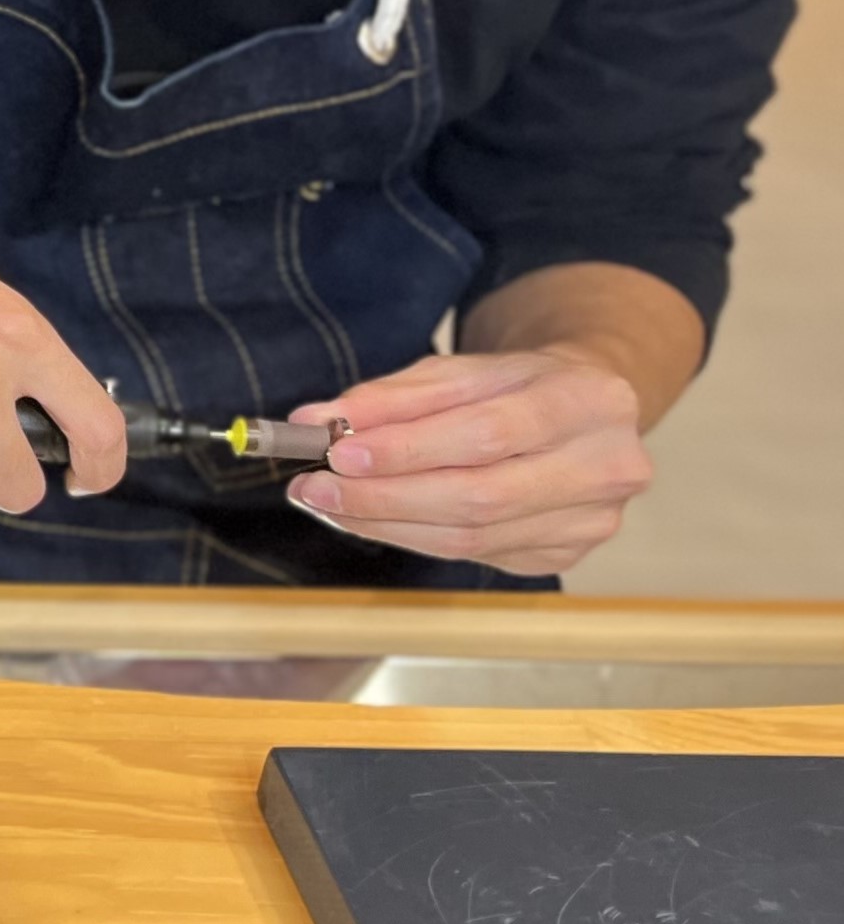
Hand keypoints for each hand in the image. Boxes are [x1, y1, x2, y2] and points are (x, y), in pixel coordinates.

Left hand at [286, 346, 653, 575]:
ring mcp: (592, 520)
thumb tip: (317, 420)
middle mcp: (606, 466)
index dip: (409, 449)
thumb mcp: (461, 370)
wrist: (581, 408)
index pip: (487, 433)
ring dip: (387, 523)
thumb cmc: (518, 386)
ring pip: (470, 537)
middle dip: (385, 496)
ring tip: (330, 503)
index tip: (340, 451)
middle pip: (478, 496)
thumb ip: (391, 396)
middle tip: (319, 487)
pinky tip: (374, 520)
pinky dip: (412, 537)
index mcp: (589, 400)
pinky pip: (473, 553)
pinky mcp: (566, 553)